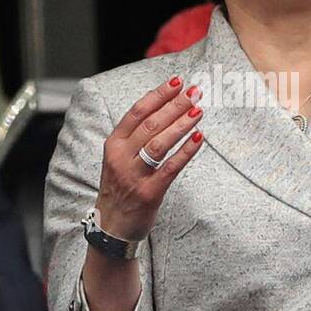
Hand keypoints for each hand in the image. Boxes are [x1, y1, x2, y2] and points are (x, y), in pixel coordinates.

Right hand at [95, 76, 204, 241]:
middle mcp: (121, 158)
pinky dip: (186, 151)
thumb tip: (163, 108)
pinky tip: (199, 137)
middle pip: (150, 124)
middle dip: (175, 105)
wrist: (112, 228)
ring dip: (181, 124)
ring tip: (199, 110)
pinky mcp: (149, 193)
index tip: (176, 82)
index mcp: (113, 145)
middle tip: (195, 92)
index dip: (158, 95)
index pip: (136, 112)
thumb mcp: (118, 158)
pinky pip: (170, 168)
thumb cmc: (120, 188)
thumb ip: (134, 137)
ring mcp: (134, 176)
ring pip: (159, 143)